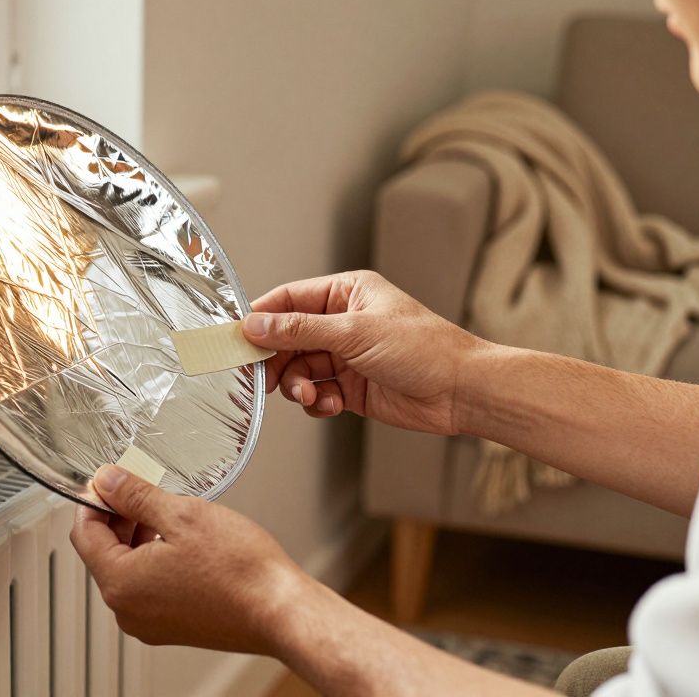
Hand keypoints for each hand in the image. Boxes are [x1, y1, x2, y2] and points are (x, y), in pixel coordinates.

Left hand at [69, 465, 306, 652]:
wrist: (281, 611)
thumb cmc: (241, 571)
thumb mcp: (182, 515)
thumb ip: (135, 495)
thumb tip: (106, 481)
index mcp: (121, 584)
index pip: (84, 534)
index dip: (94, 500)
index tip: (109, 480)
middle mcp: (128, 610)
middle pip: (103, 553)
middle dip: (118, 517)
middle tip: (142, 489)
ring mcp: (149, 623)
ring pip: (126, 569)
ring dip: (137, 537)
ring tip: (168, 512)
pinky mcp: (171, 627)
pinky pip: (147, 587)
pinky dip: (154, 560)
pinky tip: (180, 541)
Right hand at [242, 270, 487, 435]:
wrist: (462, 391)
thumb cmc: (424, 349)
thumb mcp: (354, 333)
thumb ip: (299, 330)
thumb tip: (254, 325)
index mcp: (346, 293)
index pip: (288, 300)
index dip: (260, 319)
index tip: (236, 340)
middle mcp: (342, 322)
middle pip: (287, 339)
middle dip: (276, 361)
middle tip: (263, 379)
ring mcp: (346, 356)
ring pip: (299, 369)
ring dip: (297, 385)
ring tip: (308, 395)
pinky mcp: (351, 387)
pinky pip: (316, 392)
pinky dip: (316, 401)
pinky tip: (329, 404)